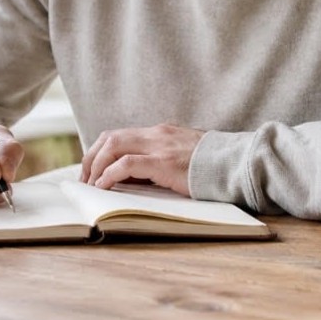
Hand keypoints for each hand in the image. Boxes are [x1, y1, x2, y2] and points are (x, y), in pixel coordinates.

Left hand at [80, 123, 204, 194]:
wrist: (236, 164)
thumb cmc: (214, 166)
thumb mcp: (184, 157)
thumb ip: (163, 160)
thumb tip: (138, 177)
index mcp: (161, 133)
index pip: (120, 134)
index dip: (101, 151)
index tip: (93, 170)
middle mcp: (156, 134)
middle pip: (110, 137)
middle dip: (91, 157)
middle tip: (84, 179)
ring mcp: (159, 146)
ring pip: (113, 146)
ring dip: (96, 166)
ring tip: (90, 185)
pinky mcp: (162, 162)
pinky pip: (125, 164)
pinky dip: (109, 175)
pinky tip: (102, 186)